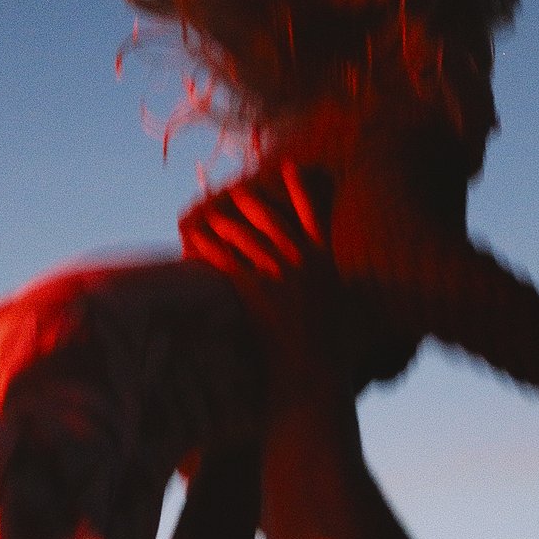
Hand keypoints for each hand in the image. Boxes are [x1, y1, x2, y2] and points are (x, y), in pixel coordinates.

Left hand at [179, 167, 338, 355]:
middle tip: (235, 190)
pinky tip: (195, 238)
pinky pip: (227, 261)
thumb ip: (332, 287)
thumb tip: (332, 283)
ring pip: (246, 236)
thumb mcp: (342, 308)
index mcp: (326, 261)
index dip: (300, 190)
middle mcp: (303, 262)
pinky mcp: (256, 291)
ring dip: (225, 222)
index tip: (289, 167)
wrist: (314, 371)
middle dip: (251, 202)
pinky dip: (209, 247)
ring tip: (209, 211)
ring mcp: (279, 274)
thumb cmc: (331, 349)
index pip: (314, 214)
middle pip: (272, 219)